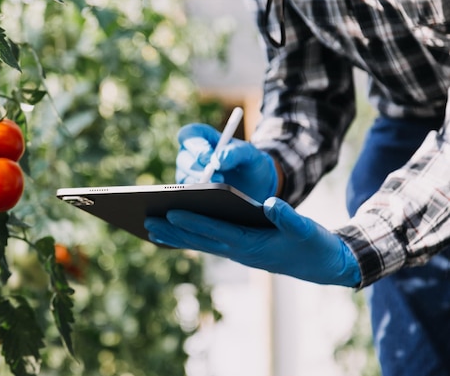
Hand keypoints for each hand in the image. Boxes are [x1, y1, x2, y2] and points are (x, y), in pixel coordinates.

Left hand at [144, 197, 360, 286]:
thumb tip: (272, 203)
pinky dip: (189, 238)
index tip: (171, 213)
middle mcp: (239, 251)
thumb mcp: (308, 230)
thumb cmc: (314, 245)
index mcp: (253, 244)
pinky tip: (173, 233)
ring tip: (150, 227)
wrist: (322, 265)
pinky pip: (208, 244)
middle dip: (173, 231)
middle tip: (146, 221)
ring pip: (200, 243)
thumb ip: (289, 218)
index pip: (218, 232)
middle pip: (201, 240)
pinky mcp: (239, 250)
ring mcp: (237, 252)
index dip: (194, 222)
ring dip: (175, 237)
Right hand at [176, 123, 277, 201]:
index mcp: (202, 137)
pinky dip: (199, 198)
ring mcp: (188, 174)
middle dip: (197, 170)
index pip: (190, 135)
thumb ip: (236, 152)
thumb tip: (218, 160)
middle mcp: (190, 155)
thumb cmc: (249, 163)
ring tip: (219, 191)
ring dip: (200, 185)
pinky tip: (213, 202)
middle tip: (216, 179)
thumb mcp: (250, 154)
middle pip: (184, 159)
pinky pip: (188, 196)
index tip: (208, 157)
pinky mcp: (189, 192)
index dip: (195, 146)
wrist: (255, 186)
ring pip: (184, 179)